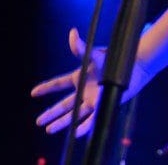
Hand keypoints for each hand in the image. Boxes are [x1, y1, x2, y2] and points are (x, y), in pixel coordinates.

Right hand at [31, 28, 150, 136]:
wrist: (134, 65)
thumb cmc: (114, 58)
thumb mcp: (94, 54)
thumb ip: (81, 48)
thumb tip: (72, 33)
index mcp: (80, 76)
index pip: (59, 83)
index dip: (46, 88)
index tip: (33, 92)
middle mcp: (85, 89)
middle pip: (64, 104)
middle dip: (51, 113)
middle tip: (38, 122)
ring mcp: (93, 98)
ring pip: (74, 114)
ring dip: (61, 123)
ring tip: (48, 130)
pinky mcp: (103, 104)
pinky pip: (91, 119)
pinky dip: (84, 127)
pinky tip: (75, 134)